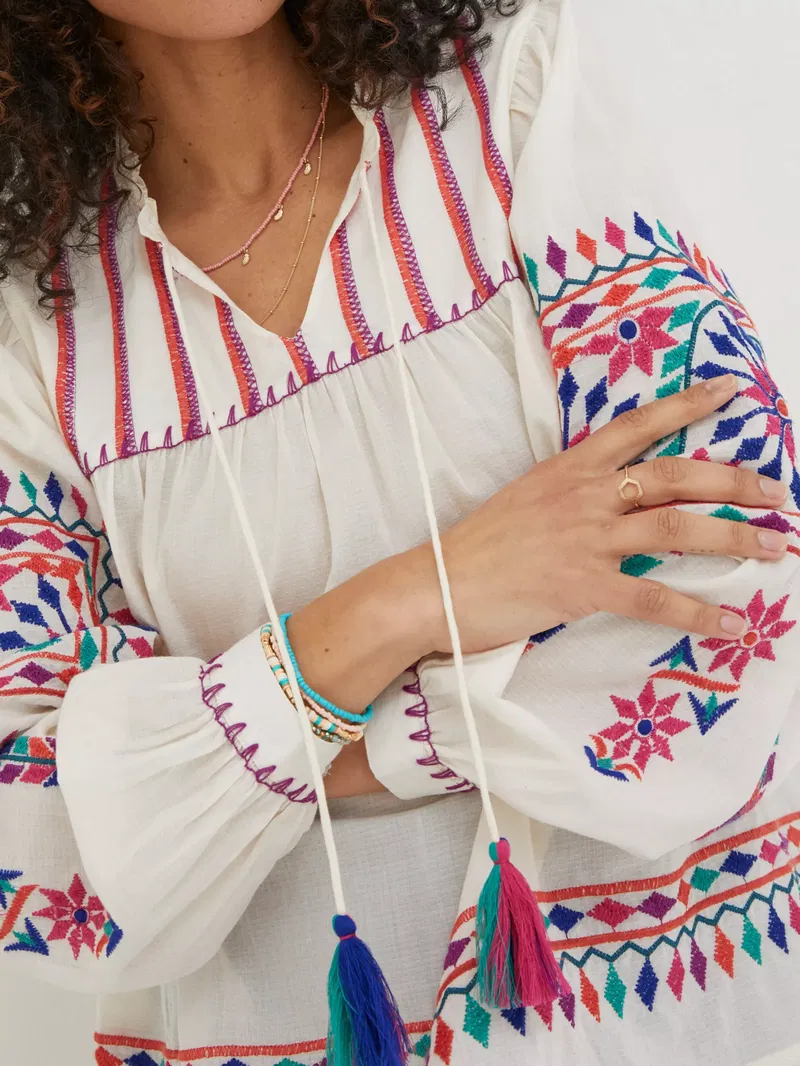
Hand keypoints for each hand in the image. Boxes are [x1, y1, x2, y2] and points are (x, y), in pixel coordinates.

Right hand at [426, 374, 788, 654]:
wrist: (434, 587)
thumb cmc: (476, 548)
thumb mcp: (524, 499)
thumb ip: (571, 492)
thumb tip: (611, 497)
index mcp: (568, 468)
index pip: (637, 426)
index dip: (687, 405)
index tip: (729, 390)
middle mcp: (585, 494)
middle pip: (677, 475)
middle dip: (736, 481)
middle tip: (778, 493)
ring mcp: (586, 539)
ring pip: (677, 527)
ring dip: (734, 537)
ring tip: (774, 548)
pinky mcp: (583, 586)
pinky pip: (653, 596)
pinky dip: (697, 612)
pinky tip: (729, 622)